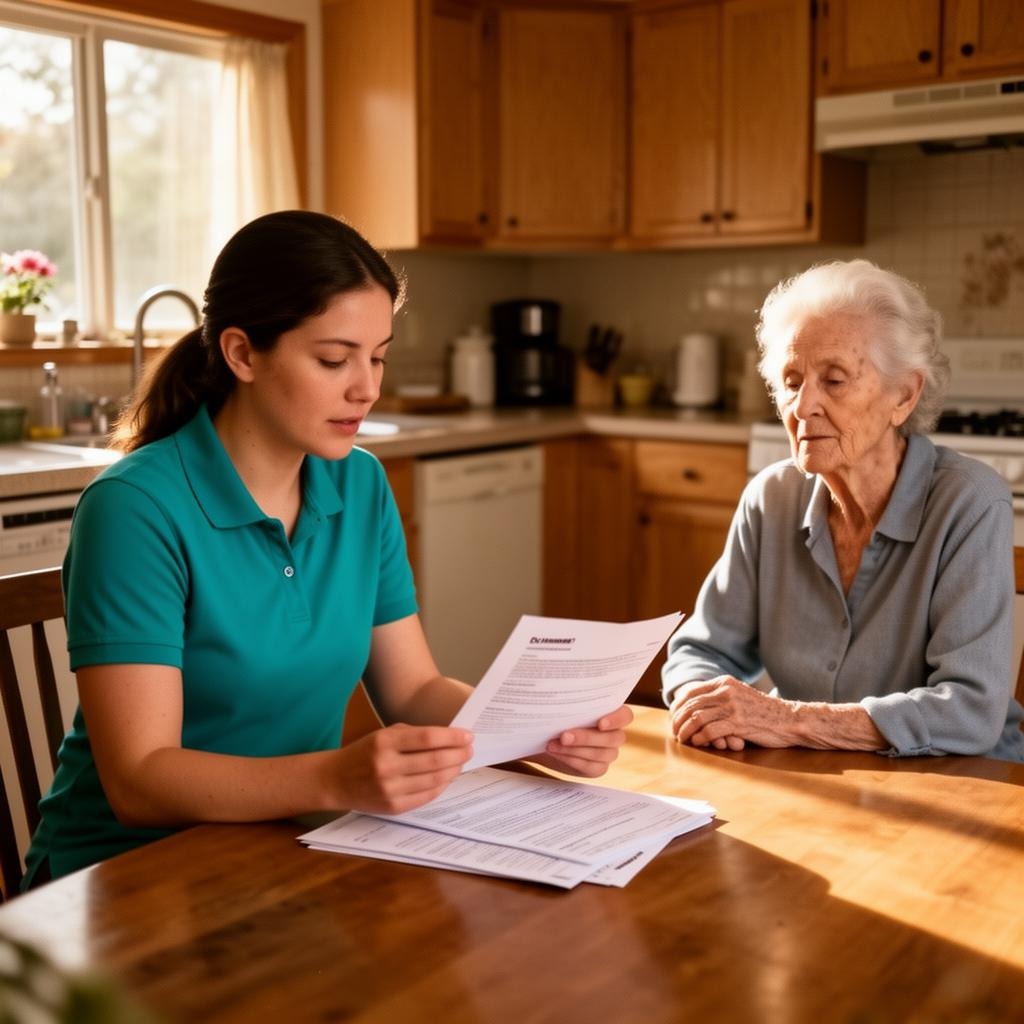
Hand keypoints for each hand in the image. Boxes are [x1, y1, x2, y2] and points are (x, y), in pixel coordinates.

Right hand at [334, 723, 472, 813]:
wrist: (335, 780)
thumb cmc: (364, 753)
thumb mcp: (383, 735)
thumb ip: (413, 736)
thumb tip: (449, 738)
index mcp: (384, 742)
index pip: (427, 738)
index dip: (452, 737)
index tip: (468, 735)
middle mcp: (386, 766)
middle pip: (434, 760)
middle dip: (458, 754)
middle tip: (469, 749)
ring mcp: (389, 789)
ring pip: (434, 780)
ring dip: (453, 770)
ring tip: (461, 762)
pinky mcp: (393, 806)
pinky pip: (426, 796)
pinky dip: (441, 785)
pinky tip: (447, 777)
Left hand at [531, 705, 633, 777]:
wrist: (550, 736)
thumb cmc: (562, 715)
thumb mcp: (567, 705)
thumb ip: (571, 700)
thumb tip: (559, 688)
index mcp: (613, 714)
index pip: (625, 716)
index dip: (616, 720)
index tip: (600, 723)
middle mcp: (615, 734)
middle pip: (611, 738)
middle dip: (585, 737)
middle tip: (564, 736)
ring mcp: (608, 753)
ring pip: (600, 754)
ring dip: (574, 750)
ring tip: (552, 744)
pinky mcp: (598, 768)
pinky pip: (591, 767)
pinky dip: (572, 760)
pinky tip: (556, 753)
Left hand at [670, 677, 797, 750]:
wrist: (789, 719)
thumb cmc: (762, 711)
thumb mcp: (739, 694)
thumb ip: (719, 696)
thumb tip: (693, 706)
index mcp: (724, 682)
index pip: (690, 692)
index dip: (678, 706)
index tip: (674, 718)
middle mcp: (726, 691)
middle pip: (690, 705)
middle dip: (678, 720)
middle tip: (675, 732)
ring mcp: (732, 706)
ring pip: (697, 718)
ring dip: (686, 731)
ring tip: (683, 739)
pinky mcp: (738, 722)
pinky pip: (710, 730)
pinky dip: (700, 738)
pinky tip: (698, 742)